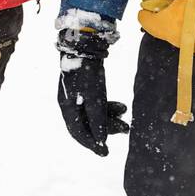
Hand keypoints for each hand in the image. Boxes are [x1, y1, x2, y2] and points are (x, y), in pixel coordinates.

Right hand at [54, 8, 127, 155]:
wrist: (84, 42)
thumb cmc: (87, 71)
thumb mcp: (94, 98)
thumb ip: (97, 120)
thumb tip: (101, 142)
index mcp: (67, 107)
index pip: (78, 133)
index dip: (92, 144)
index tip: (106, 153)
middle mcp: (70, 103)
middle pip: (88, 124)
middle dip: (106, 129)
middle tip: (124, 131)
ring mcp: (78, 94)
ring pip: (94, 113)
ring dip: (110, 118)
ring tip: (127, 118)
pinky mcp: (86, 86)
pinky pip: (97, 103)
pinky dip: (108, 107)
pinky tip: (122, 107)